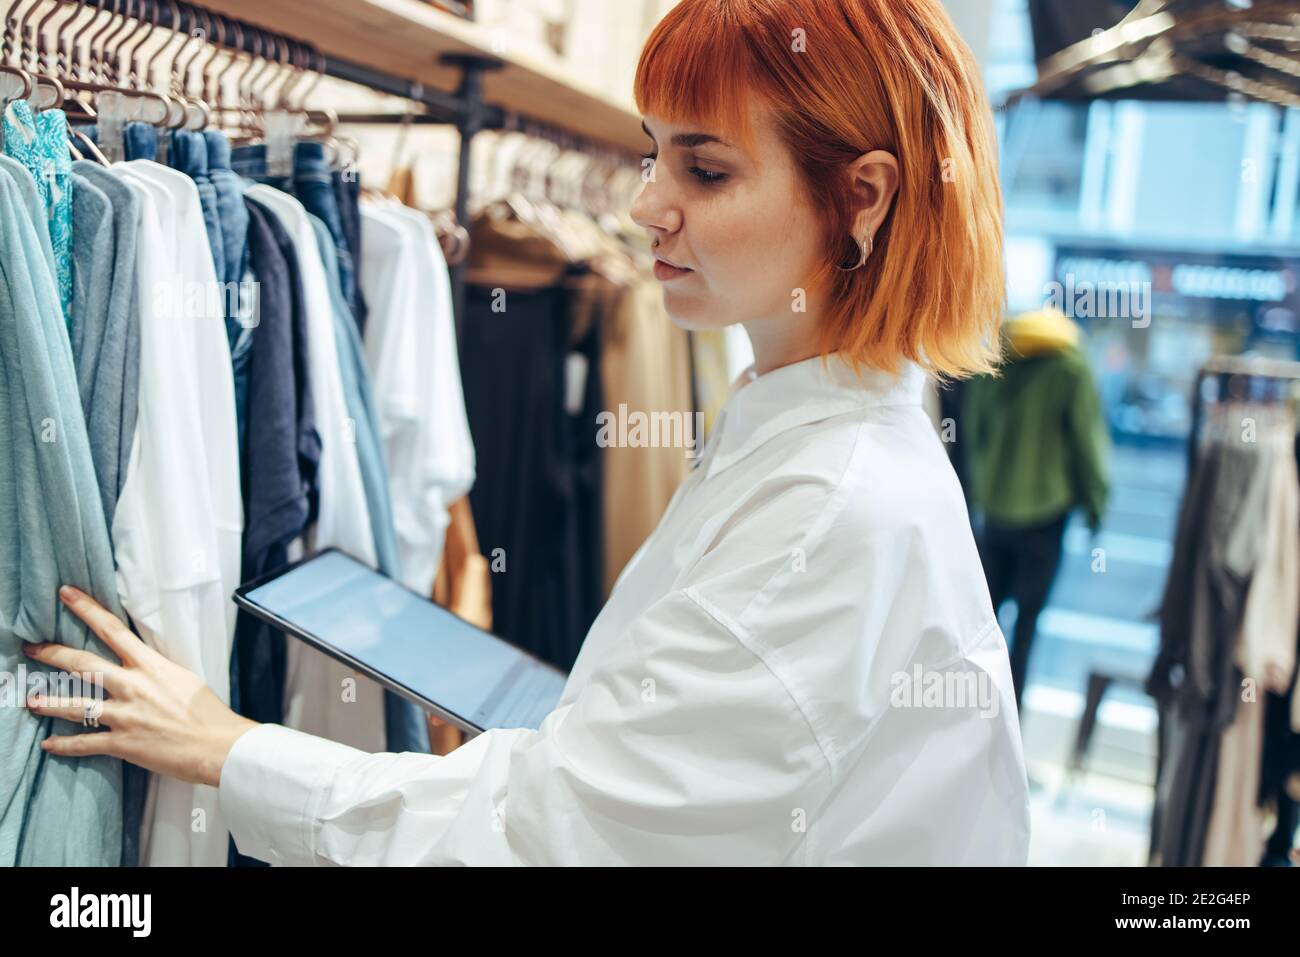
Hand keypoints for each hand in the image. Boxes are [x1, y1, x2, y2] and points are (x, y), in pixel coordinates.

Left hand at [23, 586, 258, 788]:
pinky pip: (85, 743)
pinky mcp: (124, 743)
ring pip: (76, 706)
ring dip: (49, 703)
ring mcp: (125, 715)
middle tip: (31, 648)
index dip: (87, 609)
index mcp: (152, 666)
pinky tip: (49, 745)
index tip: (66, 594)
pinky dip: (64, 745)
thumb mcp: (185, 679)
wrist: (219, 745)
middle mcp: (133, 686)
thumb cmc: (208, 713)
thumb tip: (145, 666)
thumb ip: (158, 671)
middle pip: (83, 664)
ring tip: (30, 701)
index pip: (113, 630)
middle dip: (53, 654)